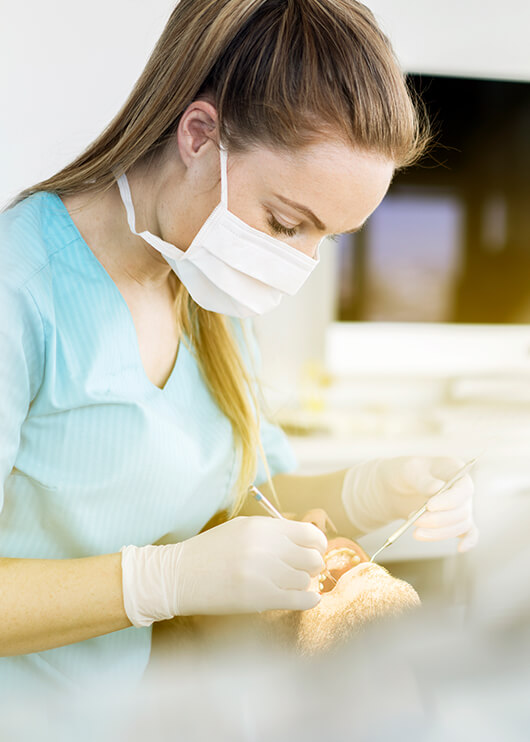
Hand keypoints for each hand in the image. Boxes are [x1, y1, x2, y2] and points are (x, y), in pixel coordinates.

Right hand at [120, 516, 326, 626]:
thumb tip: (308, 541)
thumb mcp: (241, 529)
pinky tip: (306, 598)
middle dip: (312, 566)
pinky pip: (300, 599)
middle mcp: (266, 547)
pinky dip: (308, 600)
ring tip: (290, 584)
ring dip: (302, 583)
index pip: (309, 533)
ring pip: (305, 580)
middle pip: (312, 558)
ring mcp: (264, 573)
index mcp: (261, 527)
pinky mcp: (260, 598)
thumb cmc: (210, 552)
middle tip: (303, 570)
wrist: (178, 576)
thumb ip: (273, 533)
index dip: (317, 544)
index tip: (314, 551)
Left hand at [340, 456, 478, 552]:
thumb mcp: (408, 470)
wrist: (395, 488)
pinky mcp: (455, 521)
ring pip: (460, 525)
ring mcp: (461, 506)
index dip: (449, 500)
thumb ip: (422, 479)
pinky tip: (460, 549)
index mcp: (454, 469)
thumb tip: (437, 489)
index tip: (429, 506)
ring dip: (439, 532)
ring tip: (416, 532)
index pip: (463, 488)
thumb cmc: (403, 473)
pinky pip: (469, 532)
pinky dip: (469, 541)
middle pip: (462, 510)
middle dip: (438, 519)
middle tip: (415, 521)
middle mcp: (462, 489)